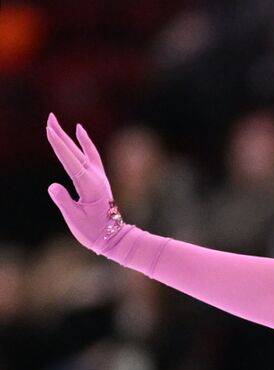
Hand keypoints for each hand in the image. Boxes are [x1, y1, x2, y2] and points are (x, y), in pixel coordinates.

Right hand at [45, 113, 125, 253]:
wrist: (115, 238)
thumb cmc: (94, 232)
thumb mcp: (76, 219)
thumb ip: (64, 202)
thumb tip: (53, 187)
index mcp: (88, 186)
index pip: (70, 161)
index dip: (59, 145)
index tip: (50, 130)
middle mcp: (95, 177)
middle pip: (74, 152)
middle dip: (61, 134)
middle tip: (49, 117)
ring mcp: (99, 177)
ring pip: (81, 151)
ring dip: (69, 136)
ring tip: (57, 121)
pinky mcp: (99, 179)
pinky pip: (92, 156)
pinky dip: (85, 143)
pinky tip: (80, 131)